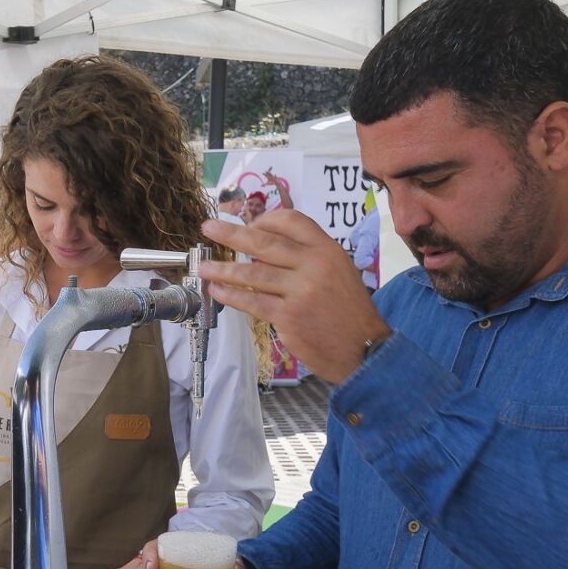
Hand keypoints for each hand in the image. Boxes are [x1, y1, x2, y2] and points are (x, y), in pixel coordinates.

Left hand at [199, 212, 389, 383]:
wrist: (364, 347)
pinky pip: (253, 302)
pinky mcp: (288, 316)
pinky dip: (231, 296)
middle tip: (209, 227)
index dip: (265, 220)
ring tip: (204, 266)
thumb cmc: (348, 311)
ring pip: (253, 274)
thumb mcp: (339, 271)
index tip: (249, 225)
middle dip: (231, 234)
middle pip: (264, 243)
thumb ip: (306, 257)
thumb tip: (263, 252)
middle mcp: (314, 265)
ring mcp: (300, 291)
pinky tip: (217, 291)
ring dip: (224, 269)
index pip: (291, 221)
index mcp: (327, 249)